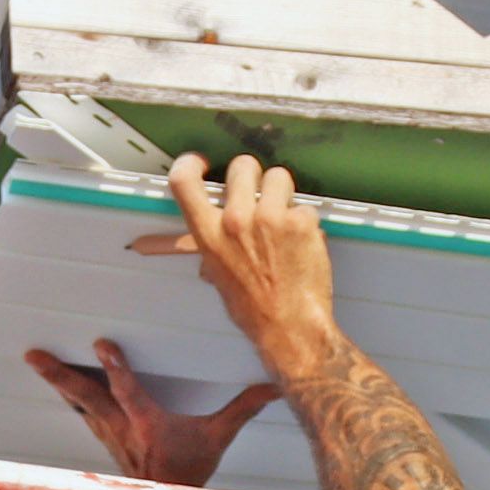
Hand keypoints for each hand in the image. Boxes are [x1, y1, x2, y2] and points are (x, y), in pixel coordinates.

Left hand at [24, 339, 278, 487]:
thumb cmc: (187, 471)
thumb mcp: (218, 438)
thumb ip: (243, 409)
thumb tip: (276, 387)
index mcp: (147, 424)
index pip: (128, 391)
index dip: (116, 368)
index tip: (102, 344)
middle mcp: (120, 426)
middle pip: (85, 395)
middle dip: (60, 374)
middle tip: (34, 355)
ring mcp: (108, 431)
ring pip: (78, 401)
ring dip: (58, 381)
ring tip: (37, 359)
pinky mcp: (103, 434)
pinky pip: (82, 410)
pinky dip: (69, 393)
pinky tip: (57, 380)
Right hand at [130, 152, 337, 375]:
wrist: (289, 328)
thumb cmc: (255, 310)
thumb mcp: (221, 277)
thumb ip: (216, 248)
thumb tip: (213, 238)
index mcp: (210, 235)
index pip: (184, 183)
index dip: (190, 164)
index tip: (201, 162)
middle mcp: (237, 220)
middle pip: (242, 165)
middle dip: (252, 175)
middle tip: (259, 194)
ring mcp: (270, 218)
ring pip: (279, 176)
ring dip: (283, 193)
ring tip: (285, 221)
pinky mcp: (301, 221)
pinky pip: (304, 206)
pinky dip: (306, 222)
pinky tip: (303, 244)